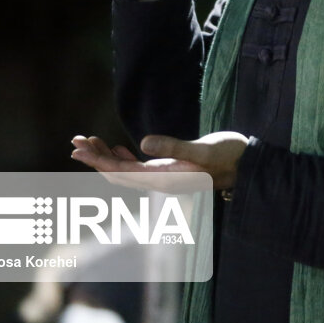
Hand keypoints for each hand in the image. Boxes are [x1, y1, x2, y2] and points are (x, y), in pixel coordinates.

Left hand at [71, 132, 246, 191]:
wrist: (248, 164)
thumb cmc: (229, 156)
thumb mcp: (203, 149)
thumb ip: (174, 148)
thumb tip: (143, 143)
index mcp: (164, 178)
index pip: (121, 172)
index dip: (98, 161)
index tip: (78, 149)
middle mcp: (160, 181)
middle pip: (117, 173)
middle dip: (95, 158)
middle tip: (75, 141)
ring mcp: (164, 177)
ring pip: (125, 170)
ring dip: (105, 157)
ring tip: (87, 141)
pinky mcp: (170, 170)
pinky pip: (138, 167)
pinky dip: (122, 157)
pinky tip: (115, 147)